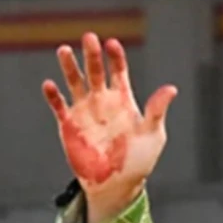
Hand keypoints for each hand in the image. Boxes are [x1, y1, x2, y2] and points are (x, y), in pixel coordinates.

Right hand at [42, 33, 178, 222]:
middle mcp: (102, 101)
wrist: (116, 185)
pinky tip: (50, 85)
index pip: (118, 71)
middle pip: (94, 71)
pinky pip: (59, 106)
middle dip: (92, 54)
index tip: (112, 44)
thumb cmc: (138, 160)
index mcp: (123, 99)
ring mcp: (84, 111)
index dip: (115, 57)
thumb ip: (156, 111)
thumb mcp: (152, 134)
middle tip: (89, 37)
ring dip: (69, 67)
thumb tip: (171, 88)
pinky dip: (53, 96)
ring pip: (74, 83)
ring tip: (64, 50)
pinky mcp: (69, 125)